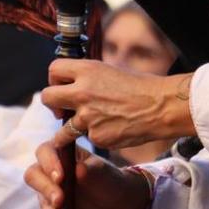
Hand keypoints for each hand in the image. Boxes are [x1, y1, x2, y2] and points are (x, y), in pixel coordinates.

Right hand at [23, 141, 150, 208]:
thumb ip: (89, 170)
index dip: (48, 163)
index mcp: (60, 154)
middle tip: (60, 200)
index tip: (60, 176)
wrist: (116, 201)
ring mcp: (48, 194)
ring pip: (41, 203)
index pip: (45, 152)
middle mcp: (49, 172)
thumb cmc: (108, 178)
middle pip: (34, 176)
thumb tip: (77, 171)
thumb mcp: (103, 171)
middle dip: (46, 189)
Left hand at [40, 60, 194, 149]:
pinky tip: (112, 130)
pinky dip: (97, 136)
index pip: (54, 70)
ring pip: (62, 128)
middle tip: (61, 110)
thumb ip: (89, 78)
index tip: (60, 86)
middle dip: (52, 105)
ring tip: (85, 126)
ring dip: (68, 129)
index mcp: (87, 70)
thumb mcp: (112, 71)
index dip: (54, 79)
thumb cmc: (142, 87)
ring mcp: (87, 117)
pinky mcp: (96, 136)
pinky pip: (88, 137)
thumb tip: (74, 83)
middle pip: (47, 97)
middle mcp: (82, 92)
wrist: (161, 107)